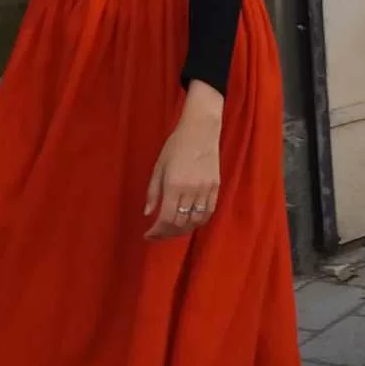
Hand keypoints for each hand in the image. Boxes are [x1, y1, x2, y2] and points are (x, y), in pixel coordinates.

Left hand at [144, 83, 222, 239]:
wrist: (200, 130)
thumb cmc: (175, 146)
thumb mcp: (158, 167)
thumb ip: (153, 192)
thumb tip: (148, 214)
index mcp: (173, 185)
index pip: (165, 219)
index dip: (156, 232)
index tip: (148, 235)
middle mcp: (191, 190)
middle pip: (180, 223)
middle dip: (167, 233)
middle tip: (158, 233)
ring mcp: (205, 190)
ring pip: (195, 221)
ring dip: (182, 229)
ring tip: (172, 228)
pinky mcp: (216, 188)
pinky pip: (208, 212)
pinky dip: (198, 221)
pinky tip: (189, 221)